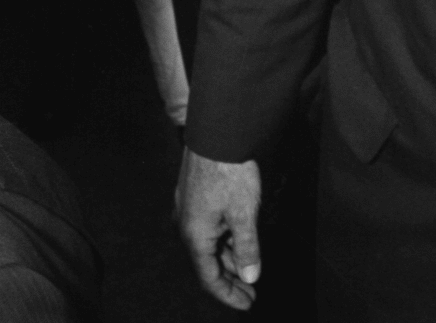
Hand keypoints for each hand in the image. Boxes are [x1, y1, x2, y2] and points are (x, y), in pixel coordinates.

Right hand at [176, 150, 262, 310]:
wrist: (216, 132)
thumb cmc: (230, 171)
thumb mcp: (244, 214)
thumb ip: (247, 248)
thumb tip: (249, 276)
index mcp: (195, 237)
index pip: (209, 279)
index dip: (229, 295)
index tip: (248, 303)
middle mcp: (185, 227)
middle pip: (207, 264)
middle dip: (230, 279)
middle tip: (250, 290)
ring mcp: (187, 210)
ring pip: (208, 245)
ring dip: (228, 259)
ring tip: (248, 269)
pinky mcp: (192, 196)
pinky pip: (207, 228)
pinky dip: (223, 240)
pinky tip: (239, 240)